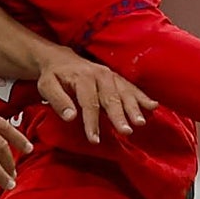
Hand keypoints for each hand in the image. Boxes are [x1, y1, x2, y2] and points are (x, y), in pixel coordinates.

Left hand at [34, 51, 157, 142]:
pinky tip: (153, 106)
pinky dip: (142, 97)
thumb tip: (71, 117)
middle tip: (126, 131)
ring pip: (124, 93)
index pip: (88, 102)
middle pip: (111, 98)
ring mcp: (111, 76)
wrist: (61, 59)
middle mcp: (100, 75)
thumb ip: (58, 100)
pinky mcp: (117, 78)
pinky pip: (131, 88)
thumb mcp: (46, 86)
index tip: (94, 139)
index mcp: (82, 77)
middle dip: (119, 115)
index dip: (92, 122)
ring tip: (141, 122)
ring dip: (134, 108)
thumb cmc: (53, 76)